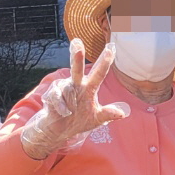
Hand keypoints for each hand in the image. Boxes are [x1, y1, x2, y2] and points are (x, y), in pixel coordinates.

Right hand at [19, 40, 130, 158]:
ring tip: (71, 112)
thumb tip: (123, 113)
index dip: (105, 61)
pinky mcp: (52, 95)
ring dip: (69, 100)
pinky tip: (65, 113)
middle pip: (77, 68)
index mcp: (89, 87)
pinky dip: (62, 107)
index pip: (98, 73)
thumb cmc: (80, 120)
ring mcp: (63, 88)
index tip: (111, 48)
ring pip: (65, 87)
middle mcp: (76, 84)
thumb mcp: (97, 119)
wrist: (60, 131)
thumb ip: (108, 114)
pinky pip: (57, 97)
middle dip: (76, 56)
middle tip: (77, 43)